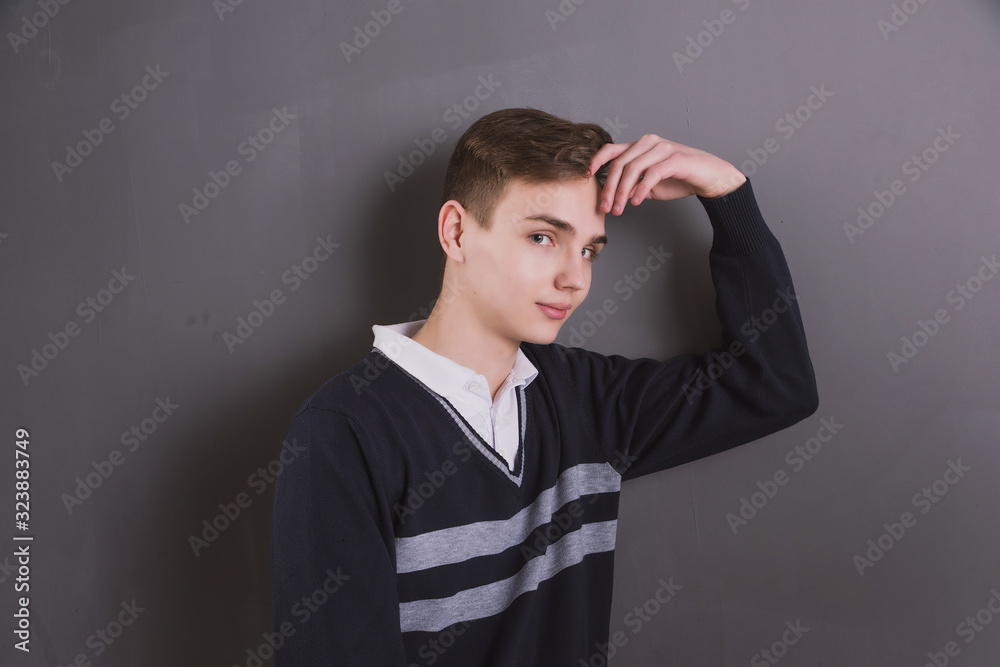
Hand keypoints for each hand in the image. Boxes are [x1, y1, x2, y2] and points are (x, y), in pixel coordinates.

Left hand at [587, 134, 747, 214]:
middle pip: (619, 163)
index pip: (612, 150)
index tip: (586, 177)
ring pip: (633, 168)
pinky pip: (652, 174)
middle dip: (608, 188)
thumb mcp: (649, 185)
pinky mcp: (676, 159)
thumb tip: (613, 195)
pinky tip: (636, 202)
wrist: (710, 177)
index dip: (596, 161)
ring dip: (622, 192)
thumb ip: (631, 186)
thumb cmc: (680, 178)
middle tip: (604, 208)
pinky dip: (641, 189)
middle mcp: (649, 143)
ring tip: (619, 209)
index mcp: (640, 146)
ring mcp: (663, 149)